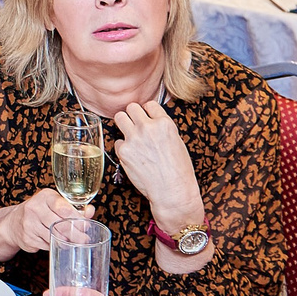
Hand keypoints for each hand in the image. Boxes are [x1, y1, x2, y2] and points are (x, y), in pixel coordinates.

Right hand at [0, 186, 88, 258]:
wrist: (13, 223)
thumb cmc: (39, 212)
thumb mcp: (55, 204)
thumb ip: (74, 208)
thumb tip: (90, 211)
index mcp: (45, 196)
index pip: (64, 208)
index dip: (77, 219)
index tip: (86, 226)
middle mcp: (34, 208)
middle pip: (60, 224)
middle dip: (75, 234)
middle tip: (84, 240)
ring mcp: (29, 224)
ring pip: (54, 236)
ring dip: (66, 242)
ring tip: (72, 243)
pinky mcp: (27, 238)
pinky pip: (47, 245)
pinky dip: (53, 245)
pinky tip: (55, 243)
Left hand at [111, 99, 200, 229]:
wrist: (172, 191)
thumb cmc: (178, 170)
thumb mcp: (177, 142)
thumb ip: (162, 128)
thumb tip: (150, 119)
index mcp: (165, 123)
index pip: (150, 104)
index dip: (148, 112)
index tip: (148, 118)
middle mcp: (148, 128)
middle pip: (131, 107)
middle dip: (133, 115)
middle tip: (135, 125)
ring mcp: (134, 138)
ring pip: (119, 117)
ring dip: (124, 124)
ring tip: (130, 135)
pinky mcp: (123, 151)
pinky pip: (117, 141)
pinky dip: (122, 147)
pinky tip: (132, 156)